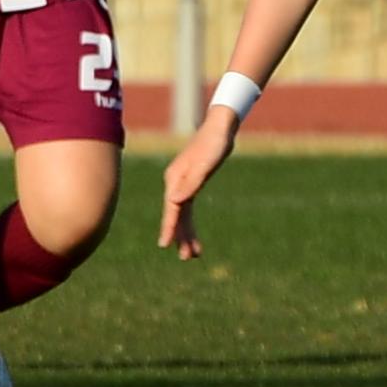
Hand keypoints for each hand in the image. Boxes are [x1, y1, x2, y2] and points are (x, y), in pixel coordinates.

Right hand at [158, 110, 238, 254]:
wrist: (221, 128)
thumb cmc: (214, 144)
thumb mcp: (205, 165)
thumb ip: (191, 183)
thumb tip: (174, 201)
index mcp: (175, 179)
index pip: (171, 208)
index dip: (169, 227)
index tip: (165, 245)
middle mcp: (175, 183)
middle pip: (176, 215)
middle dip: (181, 237)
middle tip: (187, 258)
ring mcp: (183, 183)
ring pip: (182, 214)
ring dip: (186, 233)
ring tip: (193, 254)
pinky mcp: (192, 183)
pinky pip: (188, 208)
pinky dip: (190, 221)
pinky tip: (193, 233)